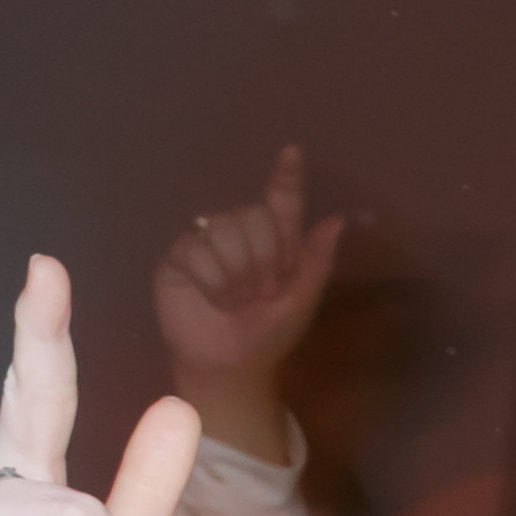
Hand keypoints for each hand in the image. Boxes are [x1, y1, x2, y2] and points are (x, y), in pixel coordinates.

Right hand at [151, 146, 341, 454]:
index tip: (292, 152)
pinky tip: (213, 297)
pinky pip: (194, 250)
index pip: (281, 200)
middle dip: (264, 259)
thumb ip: (317, 259)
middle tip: (262, 292)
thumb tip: (337, 221)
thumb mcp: (302, 299)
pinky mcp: (177, 257)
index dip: (286, 177)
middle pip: (252, 216)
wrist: (232, 363)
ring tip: (237, 298)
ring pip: (223, 230)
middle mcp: (239, 233)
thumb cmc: (269, 332)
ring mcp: (206, 242)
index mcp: (275, 240)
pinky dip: (212, 279)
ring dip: (238, 272)